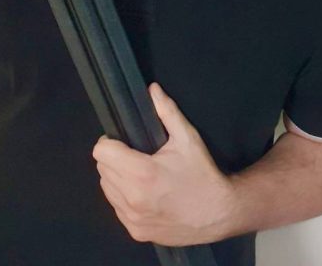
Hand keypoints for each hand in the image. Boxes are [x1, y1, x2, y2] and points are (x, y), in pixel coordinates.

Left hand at [92, 82, 237, 245]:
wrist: (220, 213)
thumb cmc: (203, 174)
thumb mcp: (188, 139)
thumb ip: (167, 112)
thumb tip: (152, 89)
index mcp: (142, 173)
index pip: (101, 152)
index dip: (109, 142)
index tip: (122, 141)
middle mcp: (133, 198)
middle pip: (102, 169)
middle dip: (114, 159)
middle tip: (135, 157)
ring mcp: (133, 218)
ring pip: (107, 189)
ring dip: (116, 179)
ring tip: (139, 175)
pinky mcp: (136, 232)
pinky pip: (117, 208)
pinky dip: (124, 198)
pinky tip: (144, 193)